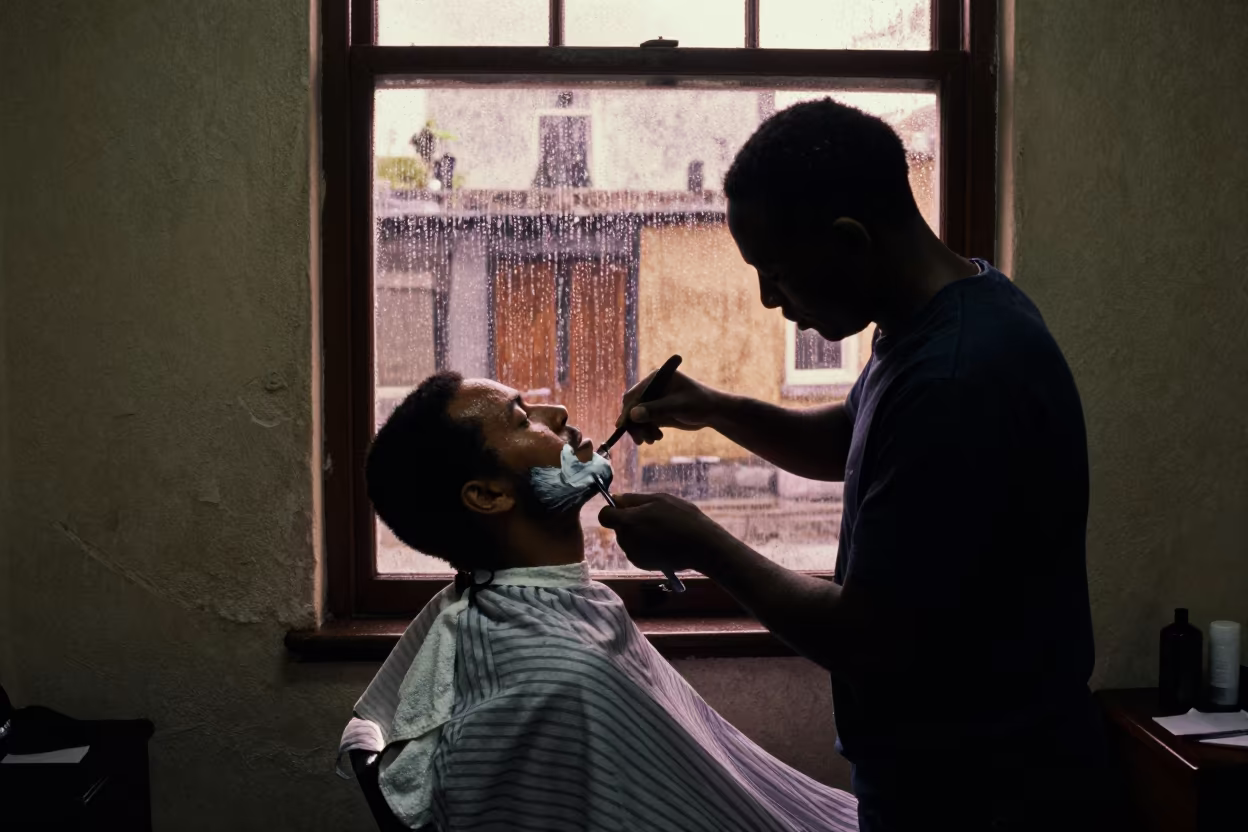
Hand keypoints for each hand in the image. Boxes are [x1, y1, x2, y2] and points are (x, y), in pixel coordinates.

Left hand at [598, 492, 730, 574]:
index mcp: (628, 521)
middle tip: (653, 518)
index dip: (612, 510)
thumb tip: (616, 498)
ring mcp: (633, 554)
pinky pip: (636, 551)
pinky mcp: (641, 565)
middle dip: (629, 522)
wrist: (701, 546)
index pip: (604, 515)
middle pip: (618, 527)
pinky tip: (662, 543)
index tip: (625, 508)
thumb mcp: (659, 499)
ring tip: (661, 531)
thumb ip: (634, 499)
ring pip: (628, 539)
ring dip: (638, 534)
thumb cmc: (682, 518)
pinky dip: (645, 547)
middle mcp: (627, 539)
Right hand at [615, 368, 723, 445]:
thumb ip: (656, 410)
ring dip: (642, 430)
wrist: (713, 412)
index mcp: (656, 378)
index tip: (623, 425)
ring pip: (637, 417)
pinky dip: (647, 432)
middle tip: (640, 439)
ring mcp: (654, 401)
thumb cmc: (699, 403)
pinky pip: (645, 423)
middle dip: (635, 423)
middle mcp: (652, 388)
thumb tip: (632, 415)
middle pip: (632, 406)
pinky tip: (656, 438)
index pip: (635, 394)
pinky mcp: (657, 412)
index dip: (627, 410)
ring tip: (653, 440)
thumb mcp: (678, 406)